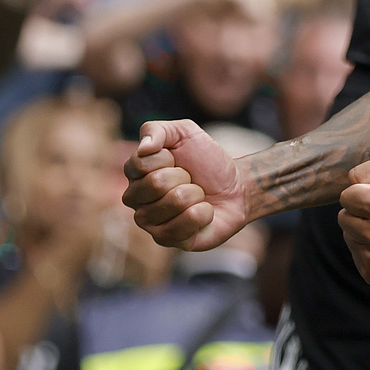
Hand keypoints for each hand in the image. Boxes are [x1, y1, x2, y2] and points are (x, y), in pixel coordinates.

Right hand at [123, 118, 252, 248]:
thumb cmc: (206, 160)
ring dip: (196, 195)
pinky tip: (203, 213)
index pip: (140, 163)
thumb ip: (156, 130)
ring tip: (197, 196)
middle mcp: (135, 200)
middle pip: (155, 184)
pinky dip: (203, 213)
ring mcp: (149, 223)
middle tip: (191, 180)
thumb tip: (143, 148)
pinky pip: (185, 224)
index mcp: (134, 173)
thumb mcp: (185, 133)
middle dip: (184, 176)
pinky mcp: (167, 240)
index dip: (167, 158)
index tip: (177, 159)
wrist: (235, 186)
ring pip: (174, 202)